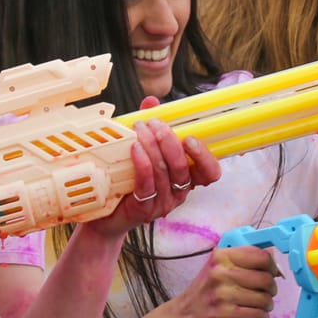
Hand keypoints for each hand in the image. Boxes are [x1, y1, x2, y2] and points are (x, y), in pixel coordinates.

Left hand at [89, 112, 221, 236]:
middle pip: (183, 167)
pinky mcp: (143, 209)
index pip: (210, 173)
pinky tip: (134, 148)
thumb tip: (152, 102)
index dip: (204, 156)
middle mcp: (178, 193)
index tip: (189, 138)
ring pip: (163, 172)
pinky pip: (146, 183)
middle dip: (169, 140)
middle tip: (154, 123)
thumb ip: (151, 128)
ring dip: (151, 146)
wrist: (106, 215)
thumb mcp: (143, 152)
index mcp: (186, 180)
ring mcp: (162, 203)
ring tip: (138, 129)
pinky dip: (142, 163)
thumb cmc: (129, 180)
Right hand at [174, 244, 280, 317]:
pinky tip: (257, 317)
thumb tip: (273, 261)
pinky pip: (256, 315)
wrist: (184, 316)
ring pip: (263, 298)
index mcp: (222, 256)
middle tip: (267, 293)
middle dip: (271, 288)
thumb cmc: (206, 291)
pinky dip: (261, 317)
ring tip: (261, 307)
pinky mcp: (224, 314)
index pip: (261, 255)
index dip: (272, 266)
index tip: (273, 273)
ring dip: (267, 305)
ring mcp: (221, 294)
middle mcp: (220, 272)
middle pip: (265, 278)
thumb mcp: (218, 267)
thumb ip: (242, 261)